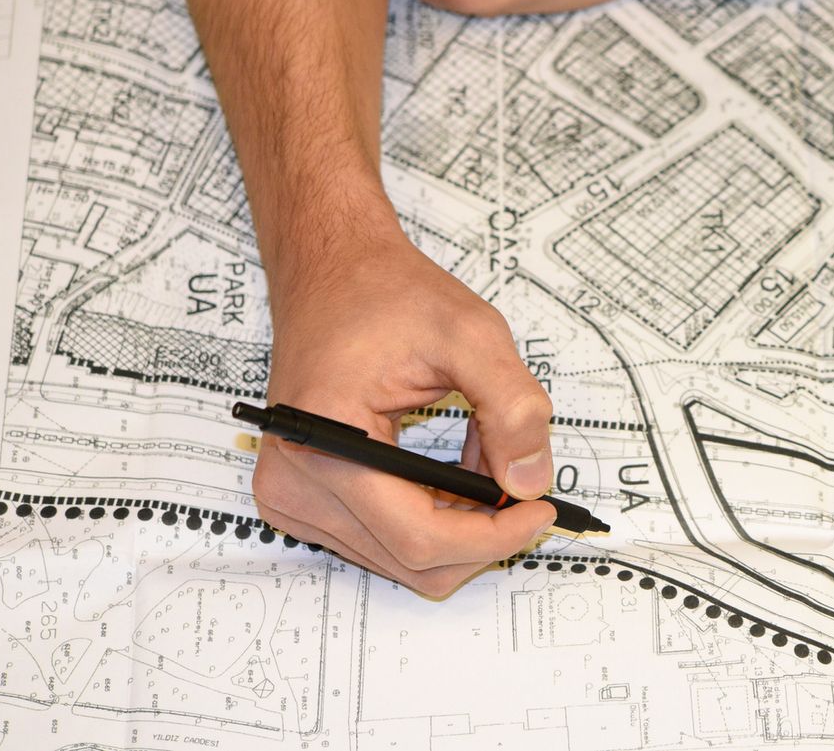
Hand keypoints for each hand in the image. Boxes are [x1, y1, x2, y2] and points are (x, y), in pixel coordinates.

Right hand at [251, 224, 558, 597]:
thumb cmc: (387, 295)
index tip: (541, 508)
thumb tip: (530, 482)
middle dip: (481, 532)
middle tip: (524, 482)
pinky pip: (382, 538)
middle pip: (412, 560)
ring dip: (458, 522)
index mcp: (326, 441)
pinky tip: (451, 468)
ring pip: (401, 556)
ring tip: (482, 454)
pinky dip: (431, 514)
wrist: (332, 274)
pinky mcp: (302, 498)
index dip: (492, 537)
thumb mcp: (471, 334)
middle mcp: (296, 483)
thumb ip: (511, 406)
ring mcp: (292, 496)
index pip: (419, 537)